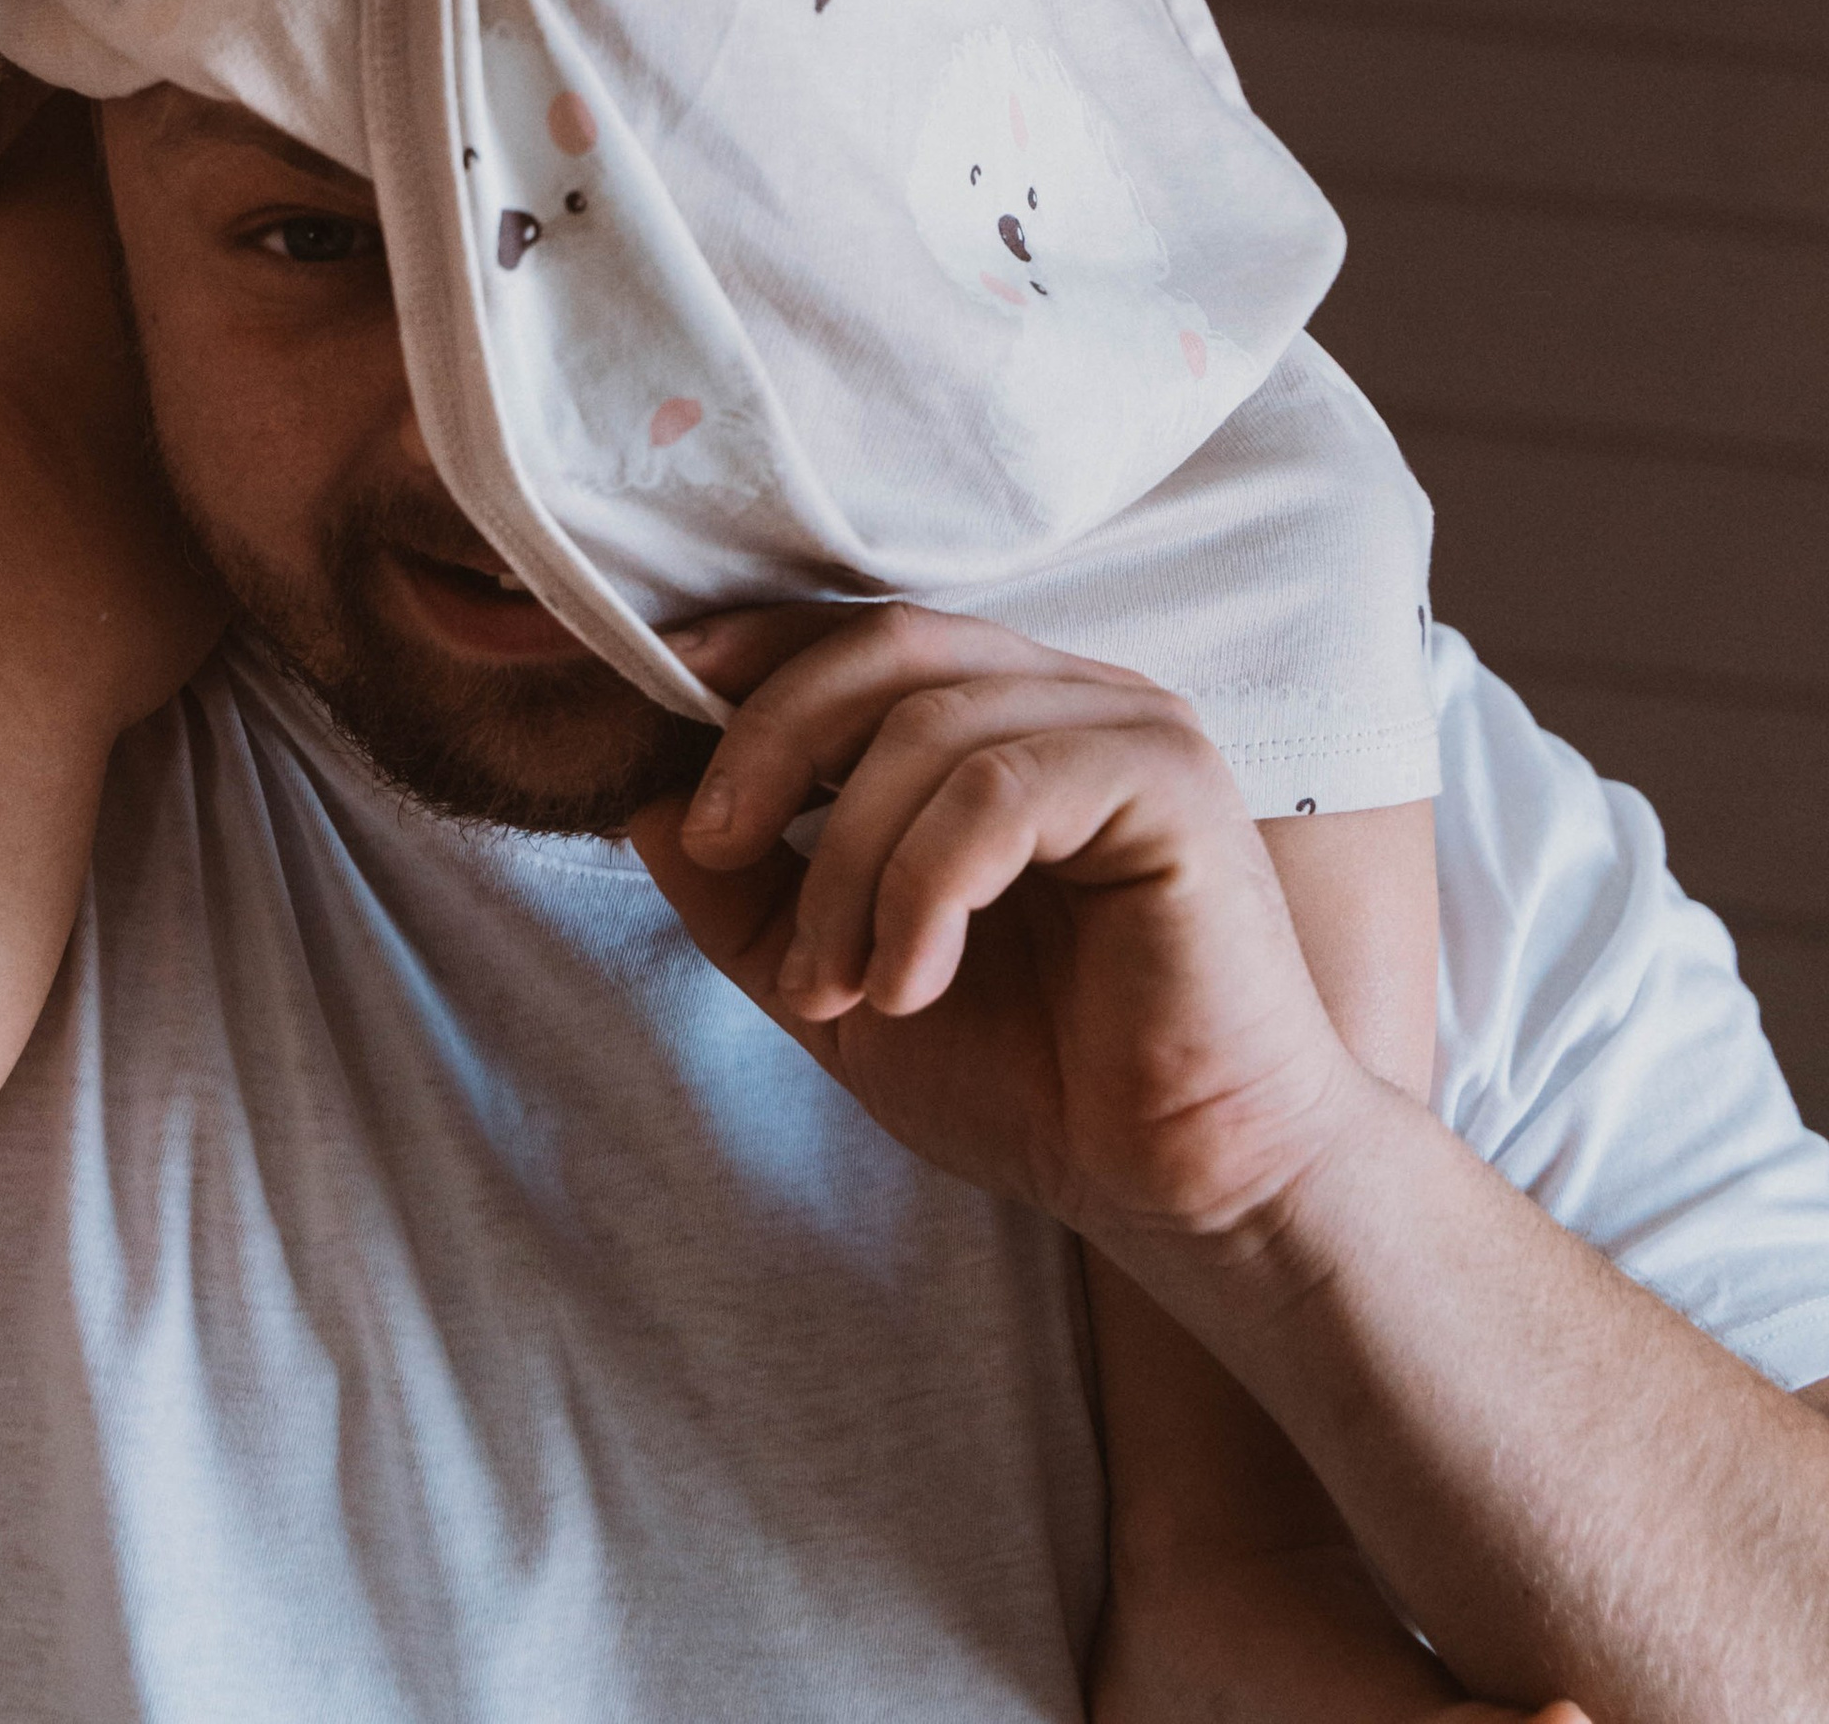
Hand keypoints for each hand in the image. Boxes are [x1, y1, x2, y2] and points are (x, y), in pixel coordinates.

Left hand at [630, 605, 1366, 1259]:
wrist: (1188, 1191)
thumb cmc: (1040, 1086)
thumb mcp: (846, 986)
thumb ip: (748, 902)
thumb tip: (640, 807)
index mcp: (1005, 721)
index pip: (861, 635)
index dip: (752, 653)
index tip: (653, 695)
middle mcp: (1070, 698)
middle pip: (883, 646)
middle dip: (769, 741)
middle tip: (711, 848)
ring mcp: (1131, 729)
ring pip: (929, 726)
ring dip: (844, 861)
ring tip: (837, 983)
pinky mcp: (1172, 784)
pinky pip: (997, 789)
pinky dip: (922, 888)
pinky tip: (913, 985)